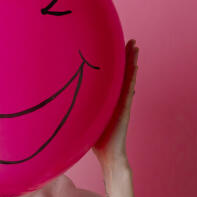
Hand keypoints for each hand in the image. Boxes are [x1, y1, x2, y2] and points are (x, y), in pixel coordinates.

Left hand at [92, 38, 137, 175]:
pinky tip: (135, 66)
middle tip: (131, 41)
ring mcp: (122, 103)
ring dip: (132, 62)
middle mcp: (117, 99)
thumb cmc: (96, 140)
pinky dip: (132, 77)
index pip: (114, 77)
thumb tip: (61, 104)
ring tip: (135, 47)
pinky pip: (129, 90)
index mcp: (109, 99)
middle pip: (124, 73)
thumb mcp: (85, 119)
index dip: (116, 62)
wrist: (109, 155)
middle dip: (127, 56)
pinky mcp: (124, 109)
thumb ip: (79, 109)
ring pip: (129, 78)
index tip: (115, 47)